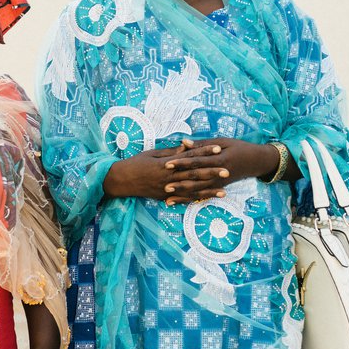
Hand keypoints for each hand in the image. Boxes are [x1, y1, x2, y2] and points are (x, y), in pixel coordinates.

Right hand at [103, 140, 228, 203]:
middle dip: (212, 172)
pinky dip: (196, 199)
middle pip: (194, 173)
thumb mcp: (152, 154)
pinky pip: (183, 199)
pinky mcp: (165, 196)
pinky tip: (207, 200)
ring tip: (224, 190)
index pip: (189, 156)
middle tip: (228, 170)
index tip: (218, 148)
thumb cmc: (135, 163)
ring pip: (191, 189)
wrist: (121, 180)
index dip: (204, 152)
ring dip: (208, 190)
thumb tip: (187, 147)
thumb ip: (171, 152)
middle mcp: (169, 177)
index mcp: (166, 163)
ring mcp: (168, 188)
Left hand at [163, 138, 279, 203]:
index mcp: (218, 159)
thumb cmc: (238, 147)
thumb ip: (202, 144)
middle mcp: (218, 174)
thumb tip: (183, 142)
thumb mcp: (222, 141)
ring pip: (198, 190)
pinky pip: (202, 195)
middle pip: (196, 179)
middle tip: (163, 185)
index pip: (197, 161)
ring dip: (183, 195)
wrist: (256, 161)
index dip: (182, 163)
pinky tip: (177, 202)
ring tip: (168, 198)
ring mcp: (218, 183)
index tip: (167, 164)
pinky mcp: (218, 188)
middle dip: (179, 182)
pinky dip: (189, 199)